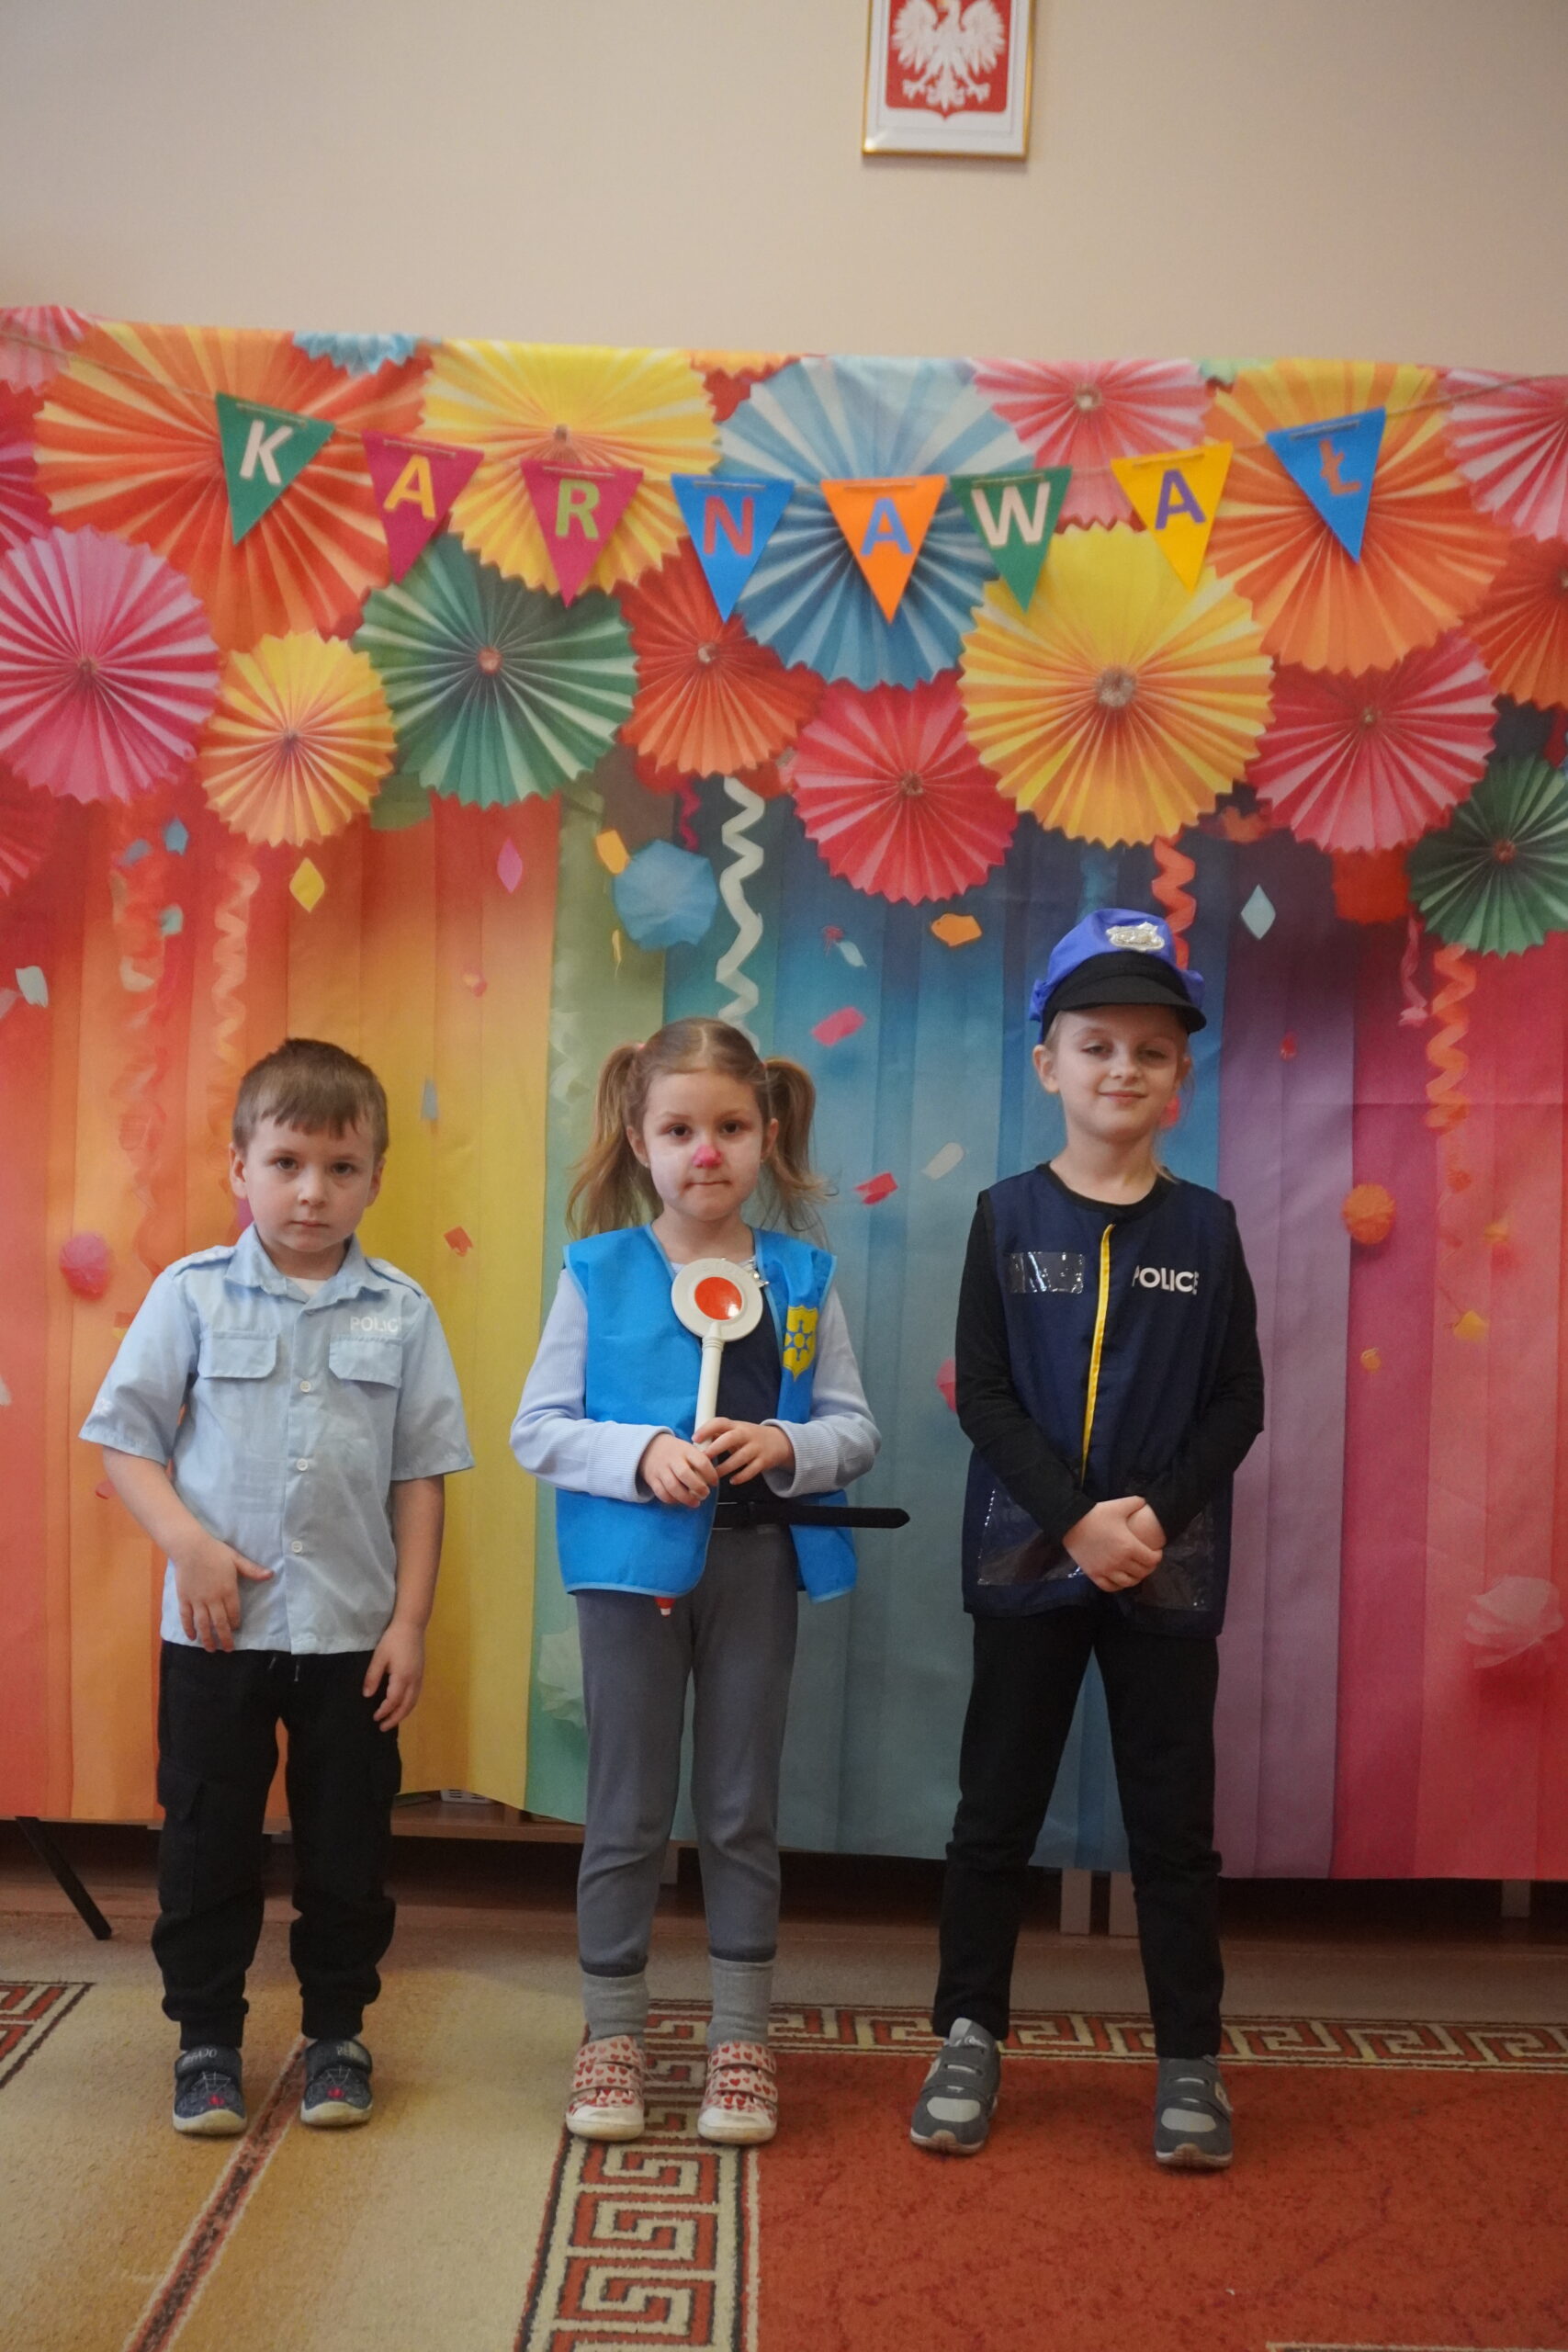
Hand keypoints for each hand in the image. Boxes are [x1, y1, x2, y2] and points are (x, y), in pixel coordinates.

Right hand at [171, 1532, 272, 1651]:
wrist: (190, 1547)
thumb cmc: (215, 1552)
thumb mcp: (236, 1559)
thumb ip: (252, 1570)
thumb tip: (271, 1574)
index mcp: (227, 1590)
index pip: (233, 1612)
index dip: (235, 1623)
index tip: (235, 1630)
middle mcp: (213, 1599)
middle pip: (219, 1623)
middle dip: (224, 1638)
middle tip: (228, 1650)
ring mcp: (197, 1600)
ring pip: (203, 1624)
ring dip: (207, 1638)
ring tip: (211, 1649)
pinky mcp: (184, 1599)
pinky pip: (186, 1617)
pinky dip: (188, 1629)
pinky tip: (192, 1637)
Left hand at [365, 1619, 423, 1727]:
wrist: (411, 1626)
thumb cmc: (393, 1640)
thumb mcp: (379, 1657)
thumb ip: (373, 1677)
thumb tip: (367, 1696)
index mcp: (402, 1677)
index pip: (393, 1701)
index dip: (384, 1711)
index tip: (375, 1718)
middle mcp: (414, 1681)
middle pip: (406, 1706)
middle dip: (395, 1718)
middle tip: (383, 1727)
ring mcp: (419, 1678)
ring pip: (413, 1702)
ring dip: (403, 1714)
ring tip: (392, 1720)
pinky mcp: (420, 1674)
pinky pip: (416, 1696)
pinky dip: (408, 1705)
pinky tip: (401, 1706)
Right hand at [639, 1432, 719, 1507]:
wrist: (650, 1446)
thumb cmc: (676, 1451)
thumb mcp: (688, 1449)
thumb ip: (700, 1460)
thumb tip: (714, 1477)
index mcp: (685, 1450)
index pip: (701, 1461)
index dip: (711, 1474)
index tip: (714, 1483)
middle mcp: (672, 1459)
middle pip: (685, 1475)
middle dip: (698, 1488)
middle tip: (705, 1494)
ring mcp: (661, 1469)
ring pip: (672, 1487)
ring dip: (686, 1498)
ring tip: (695, 1503)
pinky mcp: (652, 1479)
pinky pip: (661, 1493)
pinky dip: (672, 1500)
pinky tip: (680, 1501)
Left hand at [696, 1418, 794, 1485]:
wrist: (778, 1442)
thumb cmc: (749, 1437)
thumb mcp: (736, 1431)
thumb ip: (719, 1435)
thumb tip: (696, 1443)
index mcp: (736, 1426)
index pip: (720, 1422)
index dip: (706, 1429)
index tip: (695, 1439)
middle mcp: (747, 1435)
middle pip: (730, 1438)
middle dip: (715, 1448)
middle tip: (703, 1458)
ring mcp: (756, 1448)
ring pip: (740, 1457)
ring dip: (725, 1467)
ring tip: (713, 1475)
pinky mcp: (764, 1461)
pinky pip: (752, 1470)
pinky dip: (741, 1477)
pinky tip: (732, 1481)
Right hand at [1063, 1497, 1162, 1592]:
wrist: (1070, 1522)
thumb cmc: (1096, 1514)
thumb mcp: (1119, 1505)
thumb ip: (1136, 1503)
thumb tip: (1146, 1502)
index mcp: (1129, 1546)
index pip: (1152, 1560)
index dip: (1157, 1556)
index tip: (1156, 1551)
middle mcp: (1120, 1562)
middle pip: (1142, 1572)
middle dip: (1148, 1566)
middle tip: (1147, 1560)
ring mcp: (1106, 1570)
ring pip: (1128, 1582)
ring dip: (1135, 1577)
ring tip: (1135, 1570)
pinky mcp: (1094, 1574)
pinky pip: (1111, 1587)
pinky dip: (1118, 1585)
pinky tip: (1119, 1578)